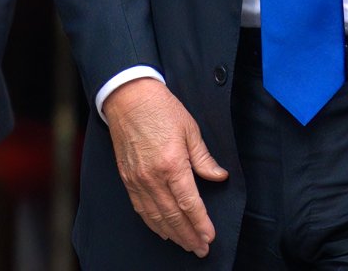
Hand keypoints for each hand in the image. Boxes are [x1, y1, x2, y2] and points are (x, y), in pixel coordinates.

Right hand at [104, 78, 227, 256]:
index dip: (200, 222)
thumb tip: (219, 176)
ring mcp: (138, 180)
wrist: (129, 98)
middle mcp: (153, 176)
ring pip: (156, 217)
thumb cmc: (161, 109)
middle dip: (188, 235)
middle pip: (173, 216)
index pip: (189, 202)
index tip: (209, 236)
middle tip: (201, 248)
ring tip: (185, 244)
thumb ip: (204, 157)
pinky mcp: (127, 179)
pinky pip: (141, 209)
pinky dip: (153, 224)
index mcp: (172, 163)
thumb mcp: (190, 128)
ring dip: (172, 234)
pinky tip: (162, 230)